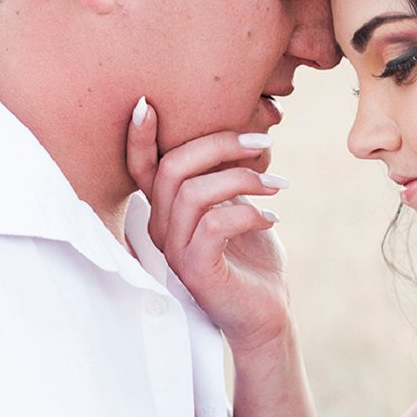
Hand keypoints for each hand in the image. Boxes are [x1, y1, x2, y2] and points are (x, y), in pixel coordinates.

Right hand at [127, 102, 291, 353]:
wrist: (265, 314)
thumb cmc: (251, 258)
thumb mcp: (236, 206)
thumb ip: (226, 175)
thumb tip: (241, 134)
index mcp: (166, 209)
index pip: (141, 168)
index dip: (138, 136)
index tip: (148, 102)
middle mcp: (161, 228)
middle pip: (172, 167)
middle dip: (220, 145)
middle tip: (264, 143)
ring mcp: (175, 251)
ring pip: (193, 193)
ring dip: (242, 178)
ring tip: (277, 187)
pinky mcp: (196, 270)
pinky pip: (214, 225)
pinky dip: (249, 213)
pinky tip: (272, 218)